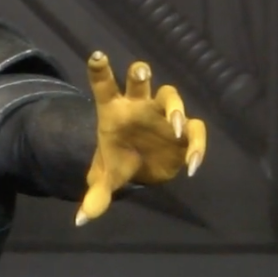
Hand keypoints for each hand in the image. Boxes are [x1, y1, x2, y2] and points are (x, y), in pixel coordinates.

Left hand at [75, 52, 206, 225]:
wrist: (143, 169)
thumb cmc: (120, 162)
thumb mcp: (106, 179)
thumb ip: (95, 196)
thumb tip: (81, 220)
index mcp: (114, 110)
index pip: (104, 87)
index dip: (101, 71)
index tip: (96, 56)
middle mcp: (139, 105)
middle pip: (140, 81)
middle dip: (140, 74)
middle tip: (140, 70)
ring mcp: (163, 115)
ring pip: (170, 96)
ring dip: (175, 106)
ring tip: (175, 126)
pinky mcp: (184, 132)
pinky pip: (196, 131)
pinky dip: (196, 145)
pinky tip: (191, 166)